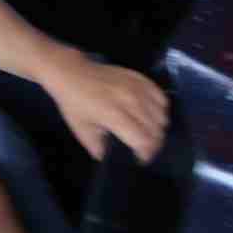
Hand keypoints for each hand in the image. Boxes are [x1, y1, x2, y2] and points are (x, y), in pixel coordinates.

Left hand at [41, 51, 167, 161]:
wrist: (71, 73)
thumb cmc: (74, 103)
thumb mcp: (81, 131)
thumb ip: (97, 148)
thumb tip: (110, 158)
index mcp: (114, 115)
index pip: (143, 140)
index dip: (145, 153)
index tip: (140, 159)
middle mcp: (130, 101)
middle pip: (155, 129)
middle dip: (153, 144)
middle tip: (144, 149)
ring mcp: (137, 87)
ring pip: (161, 115)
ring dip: (157, 128)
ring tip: (148, 133)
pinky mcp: (140, 78)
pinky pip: (161, 98)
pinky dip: (161, 110)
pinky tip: (151, 115)